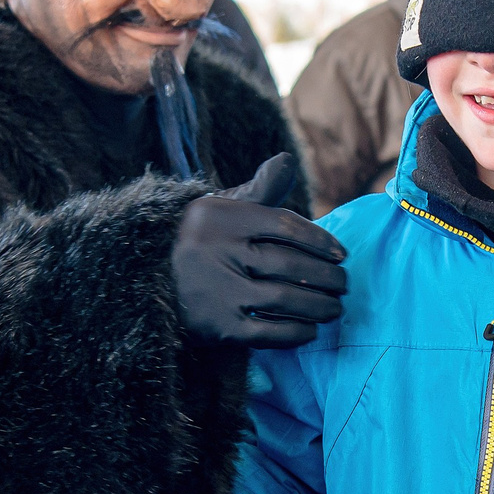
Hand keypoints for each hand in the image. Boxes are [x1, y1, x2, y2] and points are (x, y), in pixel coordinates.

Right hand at [172, 155, 347, 347]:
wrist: (149, 283)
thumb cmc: (200, 242)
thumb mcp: (220, 209)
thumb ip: (259, 190)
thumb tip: (287, 160)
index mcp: (223, 218)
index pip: (285, 225)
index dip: (321, 241)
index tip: (342, 254)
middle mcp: (217, 252)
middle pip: (290, 264)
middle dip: (327, 277)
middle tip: (344, 284)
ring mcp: (217, 292)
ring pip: (285, 298)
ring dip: (319, 306)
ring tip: (335, 308)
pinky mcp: (217, 328)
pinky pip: (268, 332)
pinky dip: (296, 332)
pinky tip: (310, 330)